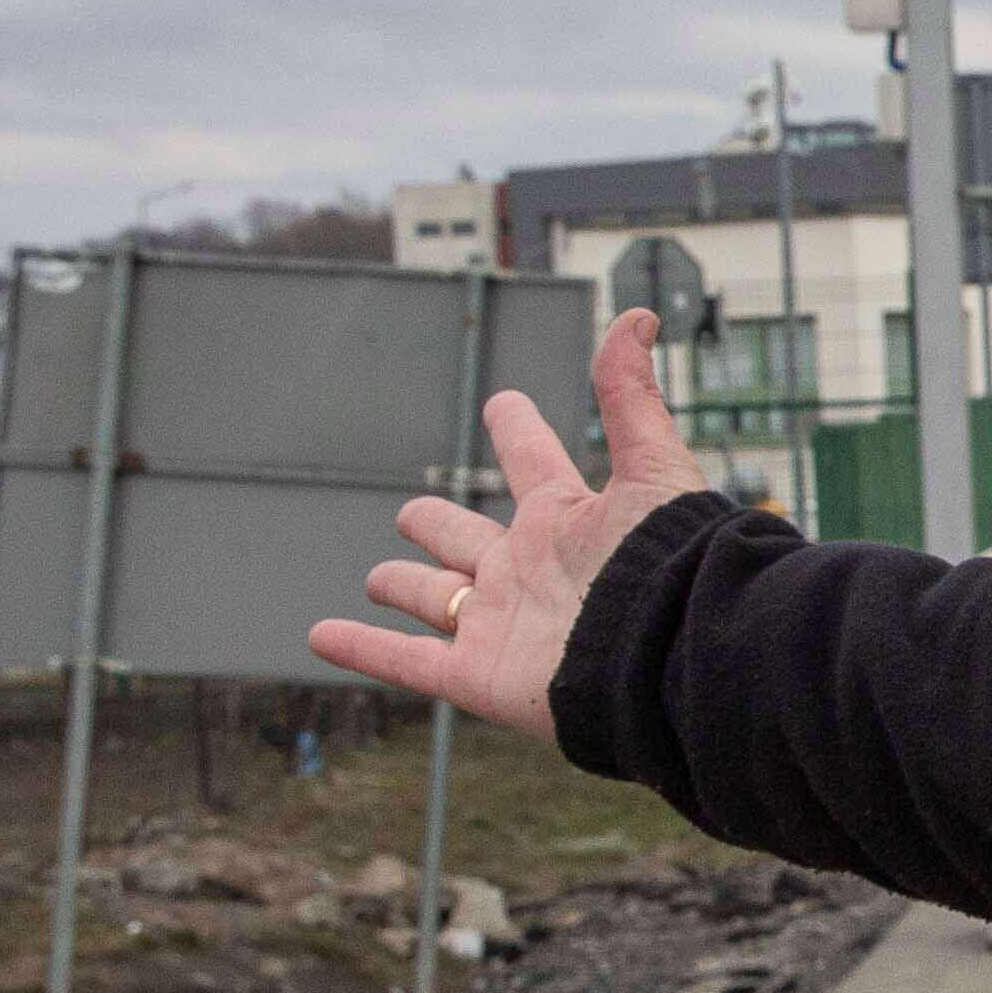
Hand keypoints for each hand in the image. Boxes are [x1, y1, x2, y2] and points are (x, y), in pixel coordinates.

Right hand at [308, 310, 708, 737]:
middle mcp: (529, 569)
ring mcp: (498, 624)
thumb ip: (632, 399)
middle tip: (416, 513)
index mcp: (569, 519)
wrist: (671, 657)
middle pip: (467, 538)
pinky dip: (359, 648)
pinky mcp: (477, 676)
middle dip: (440, 525)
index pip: (533, 462)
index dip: (518, 431)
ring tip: (380, 578)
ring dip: (403, 587)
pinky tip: (320, 636)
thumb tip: (637, 316)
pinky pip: (405, 662)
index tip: (504, 405)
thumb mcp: (654, 470)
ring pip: (433, 597)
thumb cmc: (669, 567)